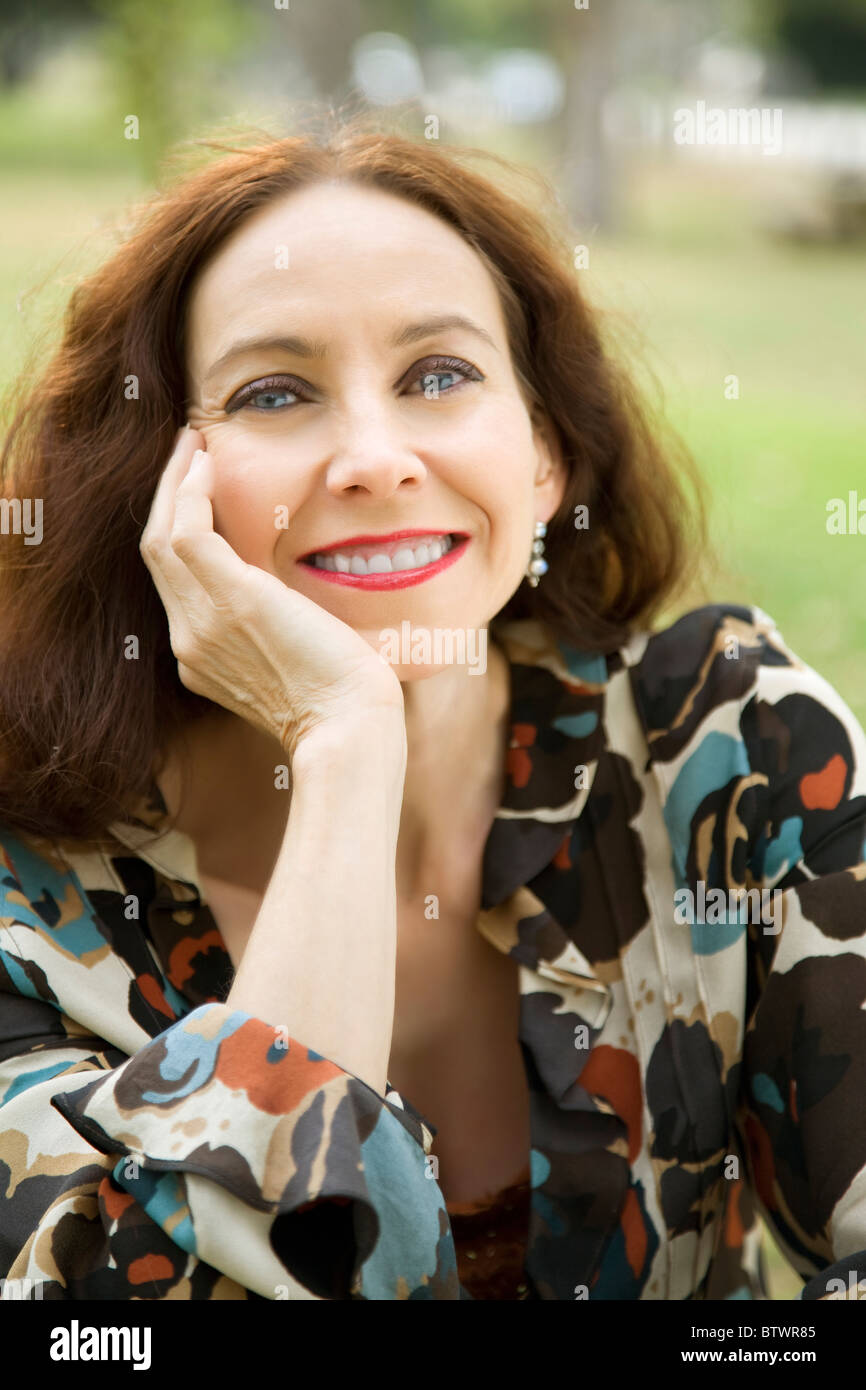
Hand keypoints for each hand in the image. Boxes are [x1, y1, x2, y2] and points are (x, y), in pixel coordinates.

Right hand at [139, 427, 404, 758]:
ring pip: (161, 537)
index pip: (177, 582)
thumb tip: (302, 600)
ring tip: (192, 443)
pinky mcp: (228, 601)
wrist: (349, 727)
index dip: (181, 530)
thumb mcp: (302, 658)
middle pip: (157, 555)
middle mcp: (189, 643)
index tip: (201, 489)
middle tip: (188, 451)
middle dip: (168, 496)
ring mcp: (200, 625)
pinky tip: (208, 462)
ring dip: (174, 483)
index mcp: (203, 659)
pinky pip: (185, 531)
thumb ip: (284, 627)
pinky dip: (189, 490)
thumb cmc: (347, 700)